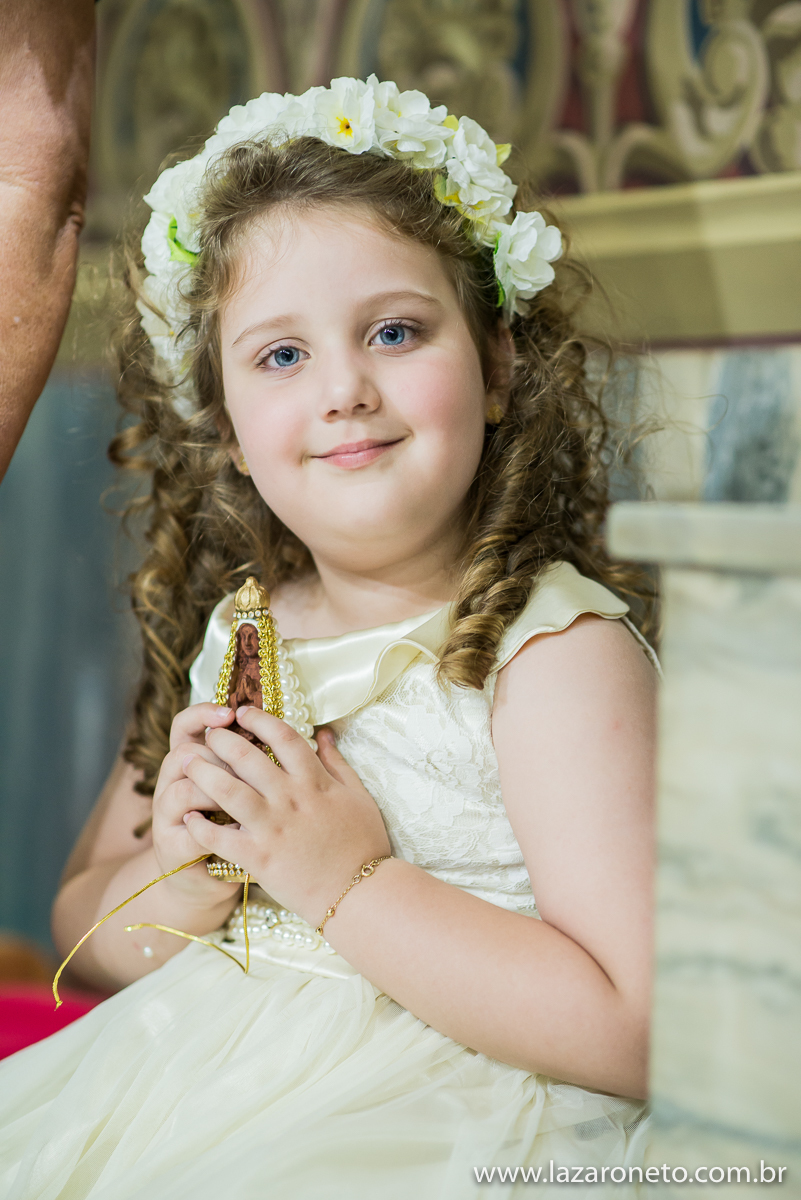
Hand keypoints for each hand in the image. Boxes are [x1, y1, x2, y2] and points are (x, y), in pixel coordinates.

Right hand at [150, 703, 242, 907]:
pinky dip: (218, 831)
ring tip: (244, 801)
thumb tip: (275, 726)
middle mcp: (170, 784)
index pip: (184, 725)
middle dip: (218, 757)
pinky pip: (192, 832)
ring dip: (216, 793)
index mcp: (188, 763)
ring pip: (183, 789)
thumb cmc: (231, 822)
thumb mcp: (238, 785)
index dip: (203, 714)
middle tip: (246, 766)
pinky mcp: (172, 847)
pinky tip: (241, 829)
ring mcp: (167, 817)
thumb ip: (249, 757)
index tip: (231, 713)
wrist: (204, 877)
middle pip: (186, 752)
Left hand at [181, 707, 390, 926]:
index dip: (260, 720)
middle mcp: (290, 798)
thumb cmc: (363, 844)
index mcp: (315, 781)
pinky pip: (220, 837)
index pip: (283, 737)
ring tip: (187, 762)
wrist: (360, 892)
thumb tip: (325, 734)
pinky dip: (200, 825)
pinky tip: (188, 816)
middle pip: (247, 757)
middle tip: (208, 733)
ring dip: (203, 772)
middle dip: (222, 740)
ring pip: (228, 790)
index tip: (242, 713)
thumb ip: (338, 763)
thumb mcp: (359, 796)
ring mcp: (273, 827)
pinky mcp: (259, 858)